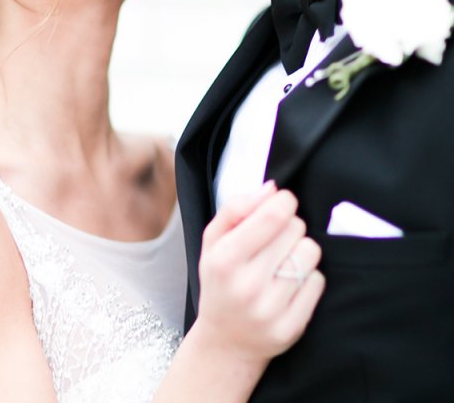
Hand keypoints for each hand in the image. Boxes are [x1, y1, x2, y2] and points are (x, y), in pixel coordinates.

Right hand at [192, 185, 324, 379]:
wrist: (225, 342)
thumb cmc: (220, 281)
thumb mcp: (212, 241)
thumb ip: (236, 208)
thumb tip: (272, 189)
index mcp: (225, 258)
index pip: (274, 215)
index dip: (285, 201)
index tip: (281, 204)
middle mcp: (247, 285)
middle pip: (295, 228)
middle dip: (289, 226)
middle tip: (276, 240)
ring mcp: (270, 309)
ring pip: (310, 252)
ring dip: (301, 250)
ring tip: (284, 260)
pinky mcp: (291, 327)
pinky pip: (317, 281)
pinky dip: (308, 277)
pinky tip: (290, 283)